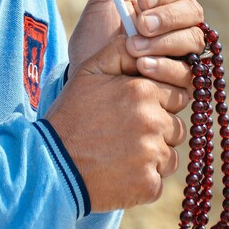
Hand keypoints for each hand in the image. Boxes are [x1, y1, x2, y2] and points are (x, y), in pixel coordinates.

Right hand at [45, 35, 192, 211]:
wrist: (52, 163)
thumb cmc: (72, 114)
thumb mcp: (90, 71)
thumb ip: (120, 50)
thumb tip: (144, 43)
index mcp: (143, 90)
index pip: (176, 95)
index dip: (158, 102)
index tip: (135, 110)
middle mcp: (153, 121)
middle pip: (176, 126)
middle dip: (158, 129)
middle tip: (127, 133)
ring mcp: (152, 155)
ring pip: (170, 154)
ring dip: (153, 155)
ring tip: (122, 152)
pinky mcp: (148, 185)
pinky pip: (159, 181)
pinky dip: (144, 179)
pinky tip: (120, 172)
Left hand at [68, 0, 204, 74]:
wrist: (84, 81)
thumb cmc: (95, 40)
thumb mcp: (106, 2)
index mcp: (161, 8)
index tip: (141, 1)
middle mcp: (177, 32)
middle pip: (193, 17)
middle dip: (167, 20)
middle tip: (140, 27)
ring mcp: (182, 58)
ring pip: (194, 44)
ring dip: (164, 45)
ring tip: (134, 51)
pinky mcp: (180, 86)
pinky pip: (189, 76)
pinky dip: (167, 70)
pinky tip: (143, 69)